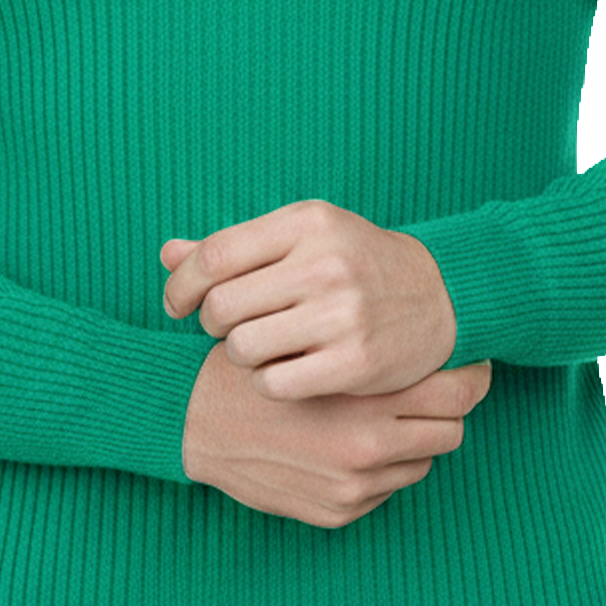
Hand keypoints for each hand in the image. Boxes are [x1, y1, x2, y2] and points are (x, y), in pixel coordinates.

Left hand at [159, 199, 458, 399]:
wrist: (439, 296)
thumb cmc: (354, 262)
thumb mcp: (301, 236)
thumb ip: (235, 247)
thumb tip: (166, 254)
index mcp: (306, 222)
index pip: (213, 255)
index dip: (181, 284)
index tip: (178, 303)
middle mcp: (324, 264)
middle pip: (222, 305)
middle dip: (209, 322)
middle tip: (223, 328)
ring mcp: (342, 314)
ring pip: (242, 347)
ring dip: (238, 354)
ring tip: (258, 348)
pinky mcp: (355, 362)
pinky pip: (274, 383)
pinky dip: (266, 382)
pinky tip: (281, 371)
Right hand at [181, 340, 492, 528]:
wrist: (191, 421)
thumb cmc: (254, 366)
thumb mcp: (305, 334)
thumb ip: (367, 334)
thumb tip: (431, 322)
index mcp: (366, 394)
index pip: (459, 390)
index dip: (470, 374)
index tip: (467, 364)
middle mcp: (368, 444)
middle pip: (451, 429)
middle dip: (447, 409)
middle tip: (436, 389)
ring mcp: (355, 485)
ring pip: (421, 461)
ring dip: (412, 439)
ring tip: (386, 414)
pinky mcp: (337, 512)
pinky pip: (386, 491)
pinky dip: (379, 469)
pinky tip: (352, 443)